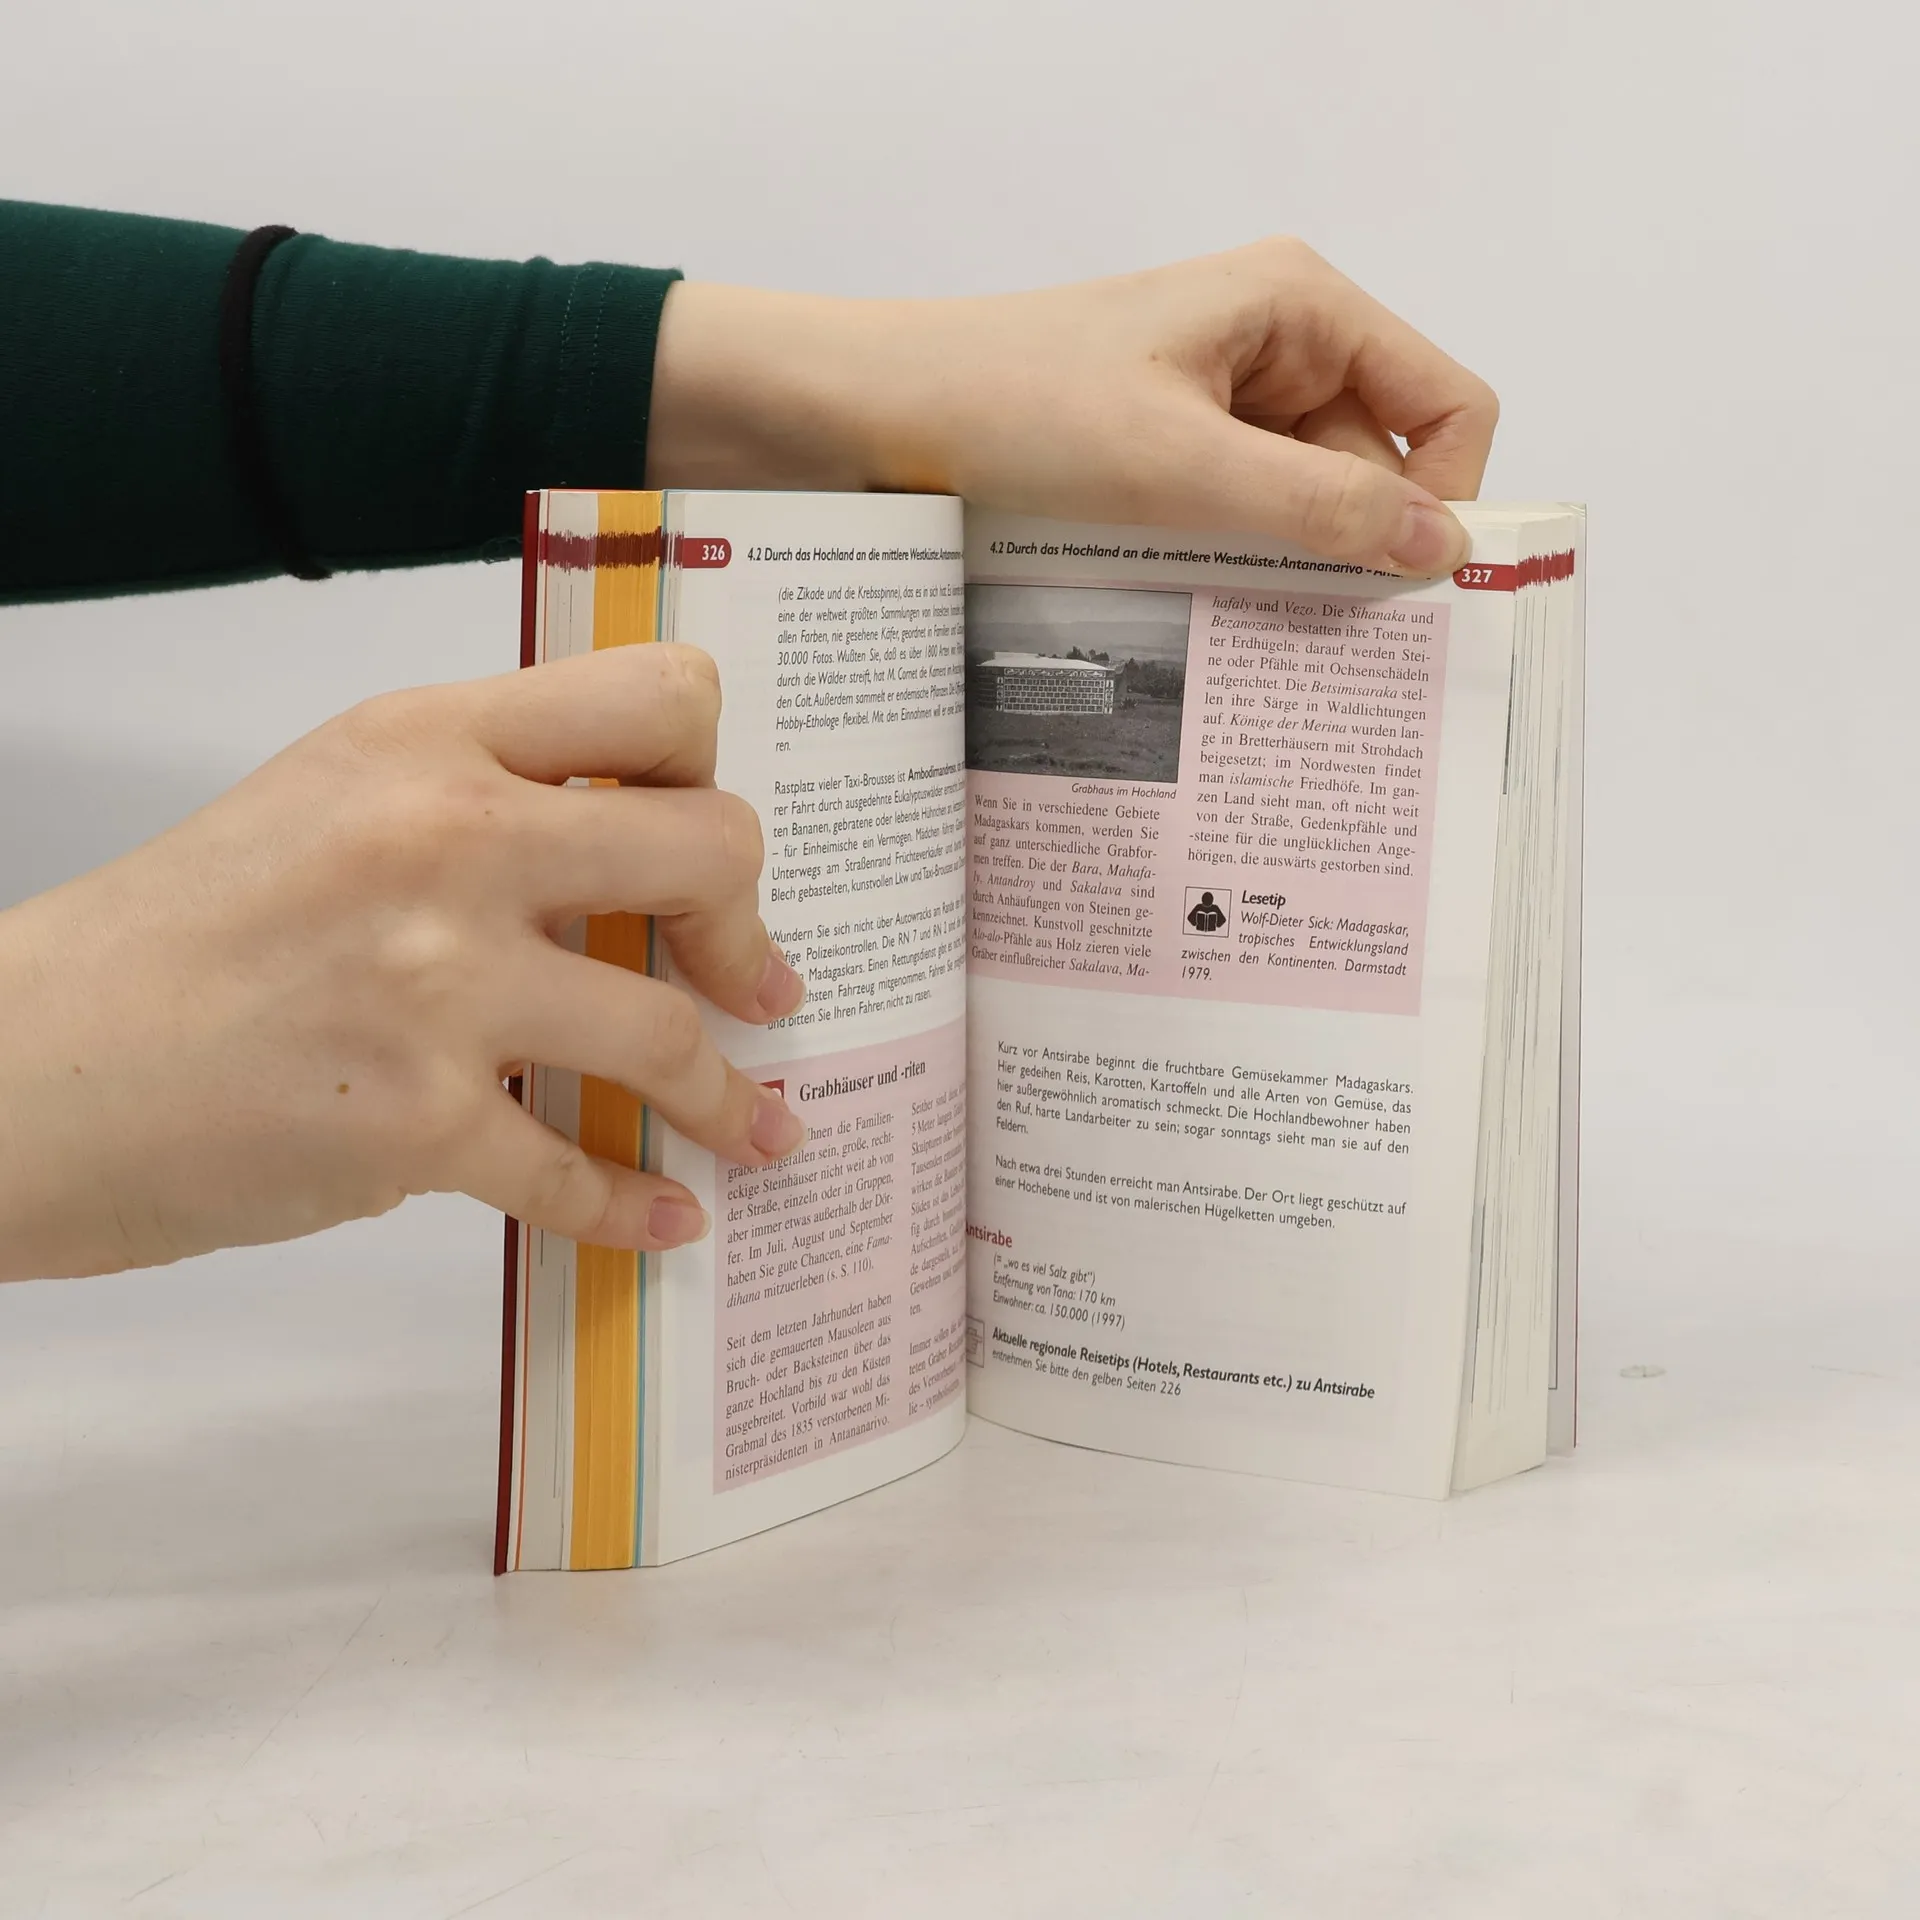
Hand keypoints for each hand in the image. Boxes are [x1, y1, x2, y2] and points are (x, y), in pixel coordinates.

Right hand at [0, 646, 807, 1281]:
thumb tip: (638, 854)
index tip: (711, 850)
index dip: (716, 770)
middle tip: (758, 987)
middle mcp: (447, 838)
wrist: (32, 1069)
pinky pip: (574, 1169)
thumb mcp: (333, 799)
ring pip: (667, 1029)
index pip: (660, 698)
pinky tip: (663, 1218)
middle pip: (709, 849)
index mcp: (430, 739)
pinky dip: (632, 1206)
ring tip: (758, 1128)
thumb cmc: (187, 931)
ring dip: (729, 1095)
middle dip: (750, 931)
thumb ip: (482, 796)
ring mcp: (435, 982)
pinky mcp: (412, 1119)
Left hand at [647, 237, 1497, 576]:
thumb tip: (1445, 550)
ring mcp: (1213, 406)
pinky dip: (1225, 568)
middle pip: (1374, 467)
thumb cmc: (1012, 406)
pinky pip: (1233, 522)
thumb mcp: (1179, 463)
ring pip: (1299, 507)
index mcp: (1300, 308)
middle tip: (1313, 647)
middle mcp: (1271, 349)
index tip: (1407, 596)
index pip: (1447, 405)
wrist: (865, 414)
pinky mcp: (1161, 457)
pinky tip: (1190, 614)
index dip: (1445, 497)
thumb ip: (1319, 509)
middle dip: (1352, 551)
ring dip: (1280, 570)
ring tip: (1231, 632)